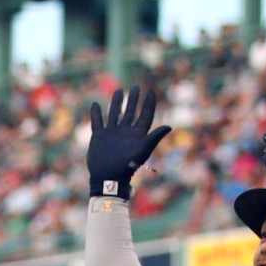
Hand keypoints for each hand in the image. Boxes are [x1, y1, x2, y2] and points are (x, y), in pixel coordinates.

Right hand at [86, 85, 170, 199]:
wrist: (108, 178)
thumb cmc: (127, 166)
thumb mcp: (142, 150)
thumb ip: (154, 137)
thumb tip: (169, 126)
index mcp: (136, 134)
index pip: (145, 115)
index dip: (148, 103)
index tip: (151, 91)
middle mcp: (125, 132)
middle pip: (130, 112)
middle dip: (133, 100)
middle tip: (136, 88)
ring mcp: (111, 134)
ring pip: (114, 114)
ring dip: (116, 103)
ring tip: (119, 91)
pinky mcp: (99, 137)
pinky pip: (97, 122)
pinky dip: (96, 114)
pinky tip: (95, 104)